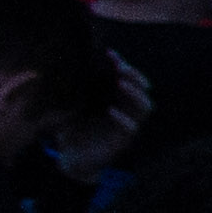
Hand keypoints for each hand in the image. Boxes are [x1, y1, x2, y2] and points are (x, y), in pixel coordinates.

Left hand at [49, 55, 154, 176]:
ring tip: (121, 84)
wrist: (70, 159)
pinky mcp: (122, 142)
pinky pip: (130, 128)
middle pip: (144, 89)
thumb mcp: (71, 107)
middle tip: (121, 68)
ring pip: (144, 107)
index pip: (127, 78)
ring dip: (135, 93)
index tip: (110, 53)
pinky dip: (123, 118)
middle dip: (135, 76)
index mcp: (116, 100)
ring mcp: (126, 126)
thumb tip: (66, 66)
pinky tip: (111, 111)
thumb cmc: (72, 130)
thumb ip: (74, 90)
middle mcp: (126, 111)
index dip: (122, 64)